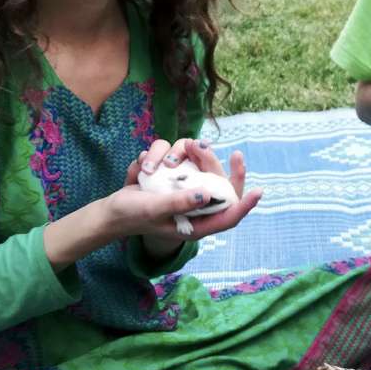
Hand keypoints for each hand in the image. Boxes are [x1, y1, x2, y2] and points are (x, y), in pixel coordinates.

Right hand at [113, 138, 261, 241]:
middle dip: (211, 161)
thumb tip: (208, 194)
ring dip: (177, 156)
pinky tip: (143, 168)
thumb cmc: (133, 215)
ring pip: (198, 163)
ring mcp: (186, 187)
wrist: (112, 209)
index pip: (229, 215)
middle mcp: (196, 204)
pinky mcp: (175, 174)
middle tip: (199, 146)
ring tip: (155, 164)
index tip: (258, 191)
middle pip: (219, 180)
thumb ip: (179, 203)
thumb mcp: (154, 209)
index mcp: (197, 223)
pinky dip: (160, 157)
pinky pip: (177, 157)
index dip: (244, 205)